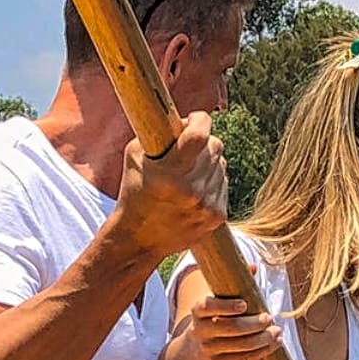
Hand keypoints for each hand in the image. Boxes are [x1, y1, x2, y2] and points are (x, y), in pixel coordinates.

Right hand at [113, 112, 227, 258]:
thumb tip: (188, 120)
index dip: (200, 120)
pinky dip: (212, 182)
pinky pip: (223, 184)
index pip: (200, 134)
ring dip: (207, 163)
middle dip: (203, 141)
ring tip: (187, 174)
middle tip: (188, 149)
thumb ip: (159, 132)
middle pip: (215, 146)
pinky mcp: (216, 217)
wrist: (140, 239)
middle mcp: (191, 191)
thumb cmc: (134, 192)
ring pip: (221, 164)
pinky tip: (194, 191)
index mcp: (169, 174)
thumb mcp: (135, 155)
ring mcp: (206, 206)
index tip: (195, 119)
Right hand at [186, 289, 282, 359]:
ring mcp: (207, 348)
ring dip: (262, 339)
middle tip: (270, 318)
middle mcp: (200, 330)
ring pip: (239, 345)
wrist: (198, 344)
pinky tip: (275, 344)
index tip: (245, 304)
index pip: (209, 306)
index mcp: (198, 310)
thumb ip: (234, 282)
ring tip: (277, 332)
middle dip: (253, 324)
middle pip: (230, 327)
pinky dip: (261, 352)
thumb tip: (253, 267)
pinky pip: (242, 359)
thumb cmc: (216, 314)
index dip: (227, 306)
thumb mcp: (218, 297)